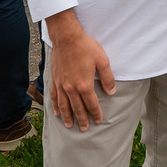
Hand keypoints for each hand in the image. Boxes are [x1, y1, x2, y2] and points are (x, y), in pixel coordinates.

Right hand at [46, 11, 115, 130]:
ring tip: (70, 125)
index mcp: (84, 84)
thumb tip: (112, 92)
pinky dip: (56, 106)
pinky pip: (54, 97)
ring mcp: (61, 85)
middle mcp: (71, 88)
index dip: (96, 113)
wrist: (67, 38)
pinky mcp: (54, 80)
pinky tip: (57, 112)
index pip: (91, 103)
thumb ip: (107, 78)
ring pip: (64, 105)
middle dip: (82, 119)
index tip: (99, 120)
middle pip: (77, 108)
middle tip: (85, 129)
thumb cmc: (86, 47)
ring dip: (68, 116)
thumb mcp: (102, 61)